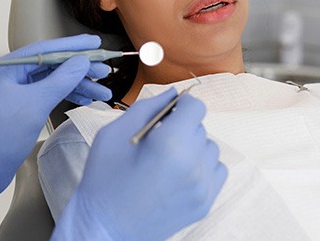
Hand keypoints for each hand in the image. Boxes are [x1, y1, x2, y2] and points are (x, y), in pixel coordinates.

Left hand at [0, 34, 111, 214]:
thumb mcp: (35, 104)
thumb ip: (60, 80)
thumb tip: (80, 62)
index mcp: (4, 68)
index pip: (44, 49)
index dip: (72, 46)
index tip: (94, 43)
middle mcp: (7, 75)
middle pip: (50, 65)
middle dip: (78, 69)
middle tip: (103, 70)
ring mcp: (11, 91)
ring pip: (50, 81)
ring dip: (76, 85)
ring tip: (101, 90)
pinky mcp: (17, 107)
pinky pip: (45, 94)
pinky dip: (64, 95)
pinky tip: (83, 99)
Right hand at [54, 89, 226, 239]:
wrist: (104, 227)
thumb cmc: (104, 178)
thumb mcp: (114, 133)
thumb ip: (147, 107)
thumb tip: (172, 93)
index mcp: (170, 143)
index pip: (196, 107)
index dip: (181, 105)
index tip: (168, 112)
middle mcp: (193, 164)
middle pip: (200, 127)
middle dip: (181, 126)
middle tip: (156, 140)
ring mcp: (202, 187)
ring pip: (209, 148)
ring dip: (192, 146)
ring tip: (166, 159)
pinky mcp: (205, 203)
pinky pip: (215, 170)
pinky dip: (201, 166)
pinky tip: (178, 172)